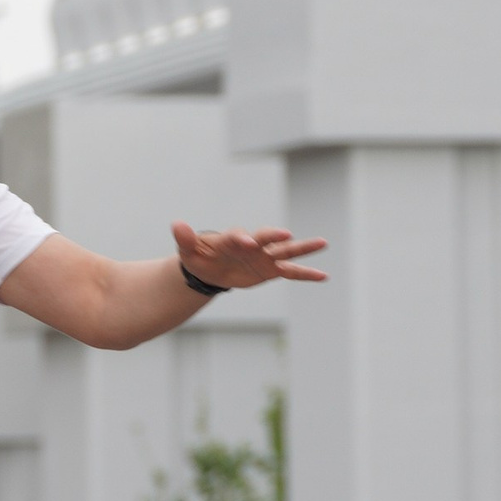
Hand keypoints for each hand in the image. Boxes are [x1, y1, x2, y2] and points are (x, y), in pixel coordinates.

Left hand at [174, 223, 329, 289]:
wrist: (209, 269)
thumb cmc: (199, 257)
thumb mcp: (189, 251)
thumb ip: (185, 238)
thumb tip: (176, 225)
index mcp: (232, 239)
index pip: (238, 237)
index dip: (241, 238)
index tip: (245, 242)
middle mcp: (252, 244)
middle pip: (265, 238)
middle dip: (274, 236)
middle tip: (286, 234)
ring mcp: (264, 256)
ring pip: (285, 251)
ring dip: (303, 247)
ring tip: (323, 242)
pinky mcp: (271, 270)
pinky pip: (291, 272)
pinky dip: (306, 274)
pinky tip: (323, 276)